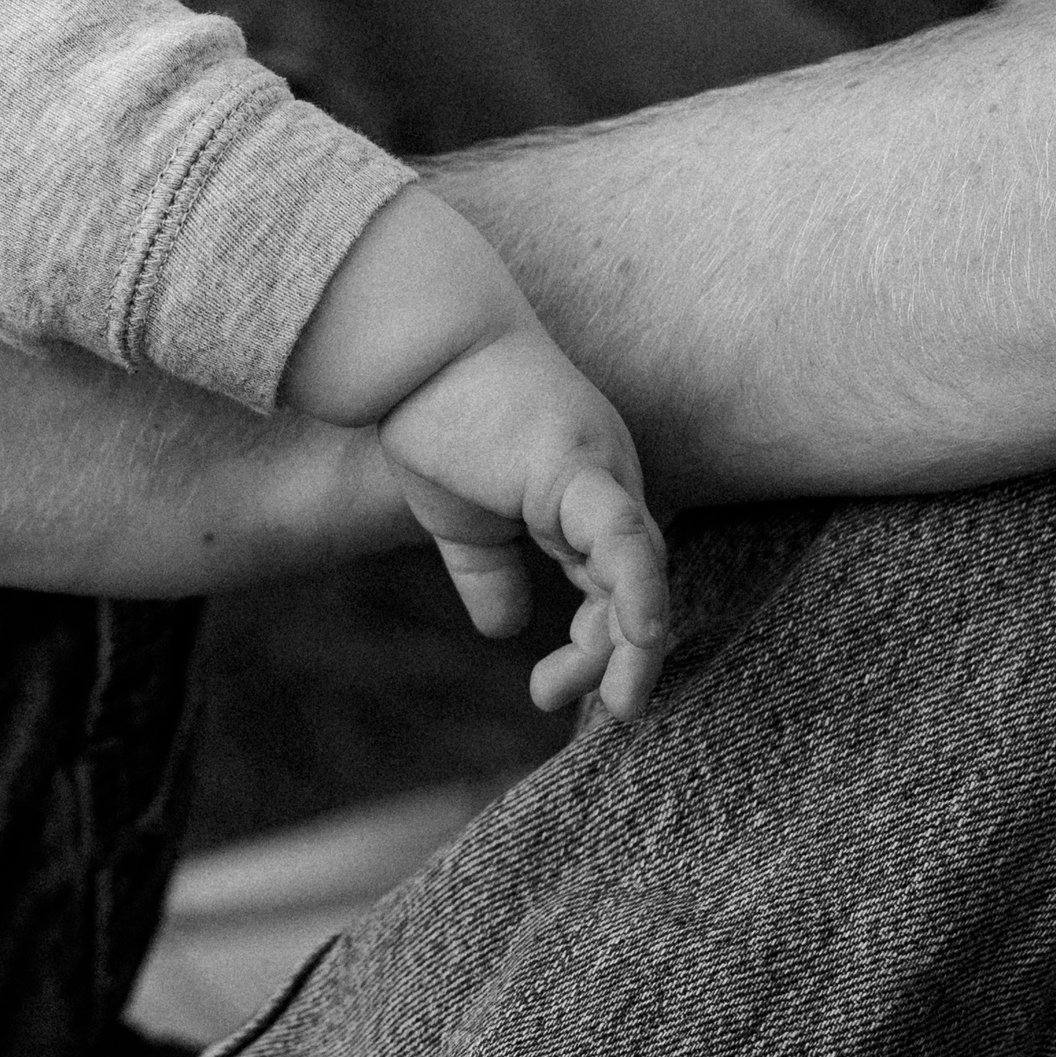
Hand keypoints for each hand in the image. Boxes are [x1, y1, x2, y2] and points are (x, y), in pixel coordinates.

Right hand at [378, 333, 670, 719]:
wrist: (413, 352)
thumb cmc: (435, 418)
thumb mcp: (461, 520)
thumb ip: (488, 572)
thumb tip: (503, 629)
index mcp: (585, 500)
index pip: (613, 588)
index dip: (594, 650)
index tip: (547, 694)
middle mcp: (609, 489)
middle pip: (637, 591)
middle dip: (612, 660)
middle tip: (557, 702)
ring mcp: (603, 476)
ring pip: (641, 575)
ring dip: (633, 646)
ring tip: (617, 705)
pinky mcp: (581, 470)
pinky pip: (623, 540)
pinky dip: (639, 591)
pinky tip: (642, 637)